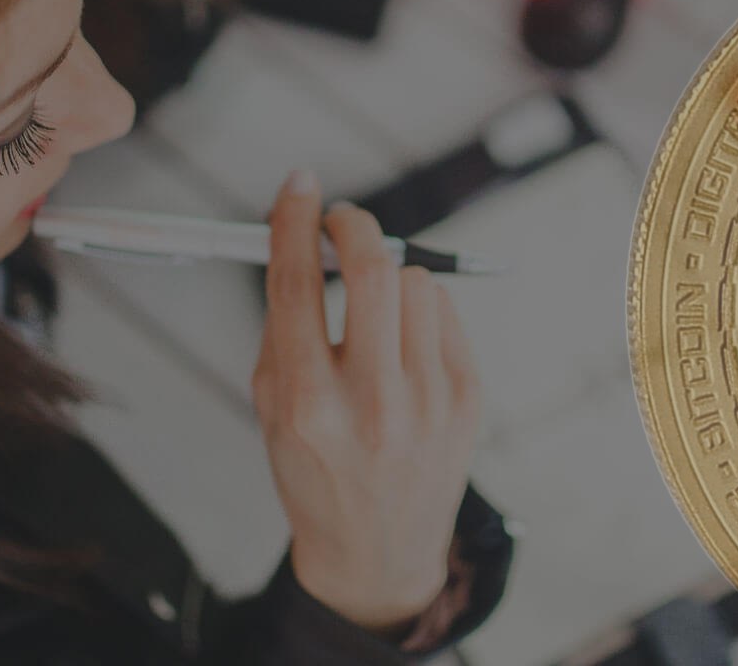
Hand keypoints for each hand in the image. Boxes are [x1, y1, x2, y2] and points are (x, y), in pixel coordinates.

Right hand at [251, 169, 482, 631]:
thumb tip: (299, 234)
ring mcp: (427, 401)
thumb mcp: (270, 407)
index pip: (297, 283)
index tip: (298, 185)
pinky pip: (444, 314)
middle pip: (371, 269)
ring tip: (372, 312)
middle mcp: (370, 401)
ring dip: (388, 278)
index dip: (294, 221)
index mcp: (305, 403)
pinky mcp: (467, 398)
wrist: (376, 551)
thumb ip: (282, 323)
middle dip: (353, 226)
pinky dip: (419, 313)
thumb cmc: (315, 468)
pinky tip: (402, 347)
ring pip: (415, 283)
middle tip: (340, 222)